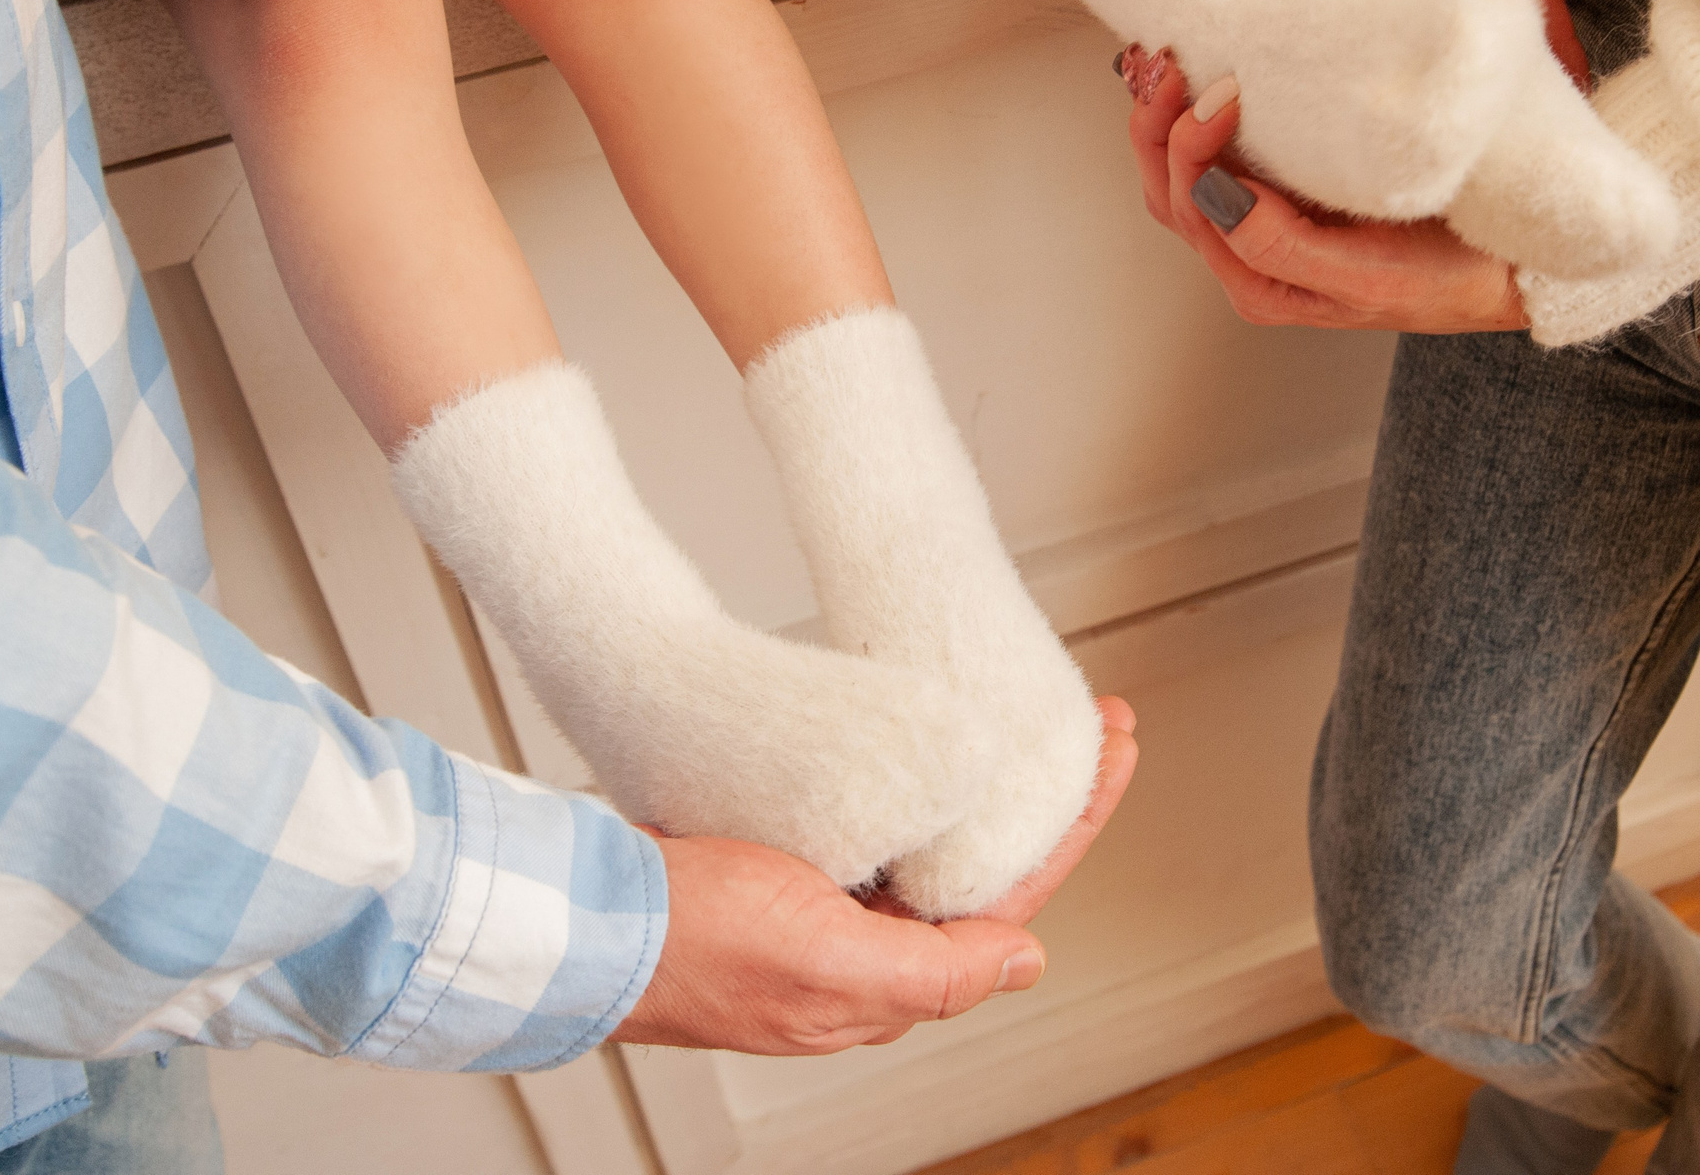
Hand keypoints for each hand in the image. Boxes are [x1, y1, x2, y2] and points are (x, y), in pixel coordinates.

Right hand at [618, 698, 1134, 1053]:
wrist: (586, 919)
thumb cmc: (689, 946)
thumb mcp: (826, 963)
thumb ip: (933, 971)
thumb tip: (1027, 961)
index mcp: (889, 977)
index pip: (1014, 895)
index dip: (1073, 821)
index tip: (1114, 751)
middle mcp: (869, 946)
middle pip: (988, 860)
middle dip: (1048, 791)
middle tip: (1094, 722)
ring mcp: (829, 904)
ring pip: (939, 839)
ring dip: (992, 781)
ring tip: (1033, 721)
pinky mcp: (789, 864)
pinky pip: (878, 823)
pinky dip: (920, 781)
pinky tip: (936, 742)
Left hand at [1125, 50, 1527, 333]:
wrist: (1507, 273)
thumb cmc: (1445, 279)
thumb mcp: (1365, 275)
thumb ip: (1281, 244)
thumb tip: (1215, 193)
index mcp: (1260, 282)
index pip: (1189, 205)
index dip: (1188, 143)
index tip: (1227, 88)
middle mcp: (1252, 259)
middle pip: (1172, 188)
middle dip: (1159, 125)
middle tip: (1176, 62)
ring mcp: (1268, 227)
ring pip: (1188, 173)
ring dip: (1170, 119)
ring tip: (1176, 61)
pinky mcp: (1292, 198)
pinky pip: (1225, 161)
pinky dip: (1204, 122)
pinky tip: (1208, 82)